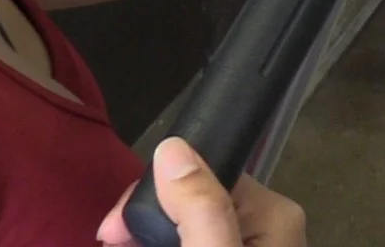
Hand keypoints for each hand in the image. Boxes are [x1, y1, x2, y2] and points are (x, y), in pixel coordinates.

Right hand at [98, 138, 306, 246]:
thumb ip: (200, 211)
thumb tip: (173, 148)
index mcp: (273, 214)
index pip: (202, 173)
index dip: (154, 193)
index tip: (116, 226)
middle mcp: (265, 225)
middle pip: (190, 198)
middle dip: (146, 219)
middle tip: (111, 240)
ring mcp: (247, 242)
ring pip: (185, 221)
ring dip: (148, 234)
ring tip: (118, 244)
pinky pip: (194, 237)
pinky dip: (162, 242)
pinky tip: (135, 245)